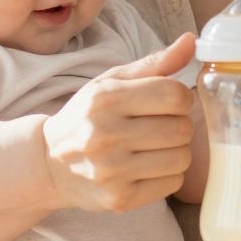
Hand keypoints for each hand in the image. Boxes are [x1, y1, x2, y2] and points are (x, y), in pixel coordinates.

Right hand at [41, 32, 195, 212]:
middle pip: (182, 128)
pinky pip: (173, 183)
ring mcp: (111, 171)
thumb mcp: (113, 82)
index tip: (170, 102)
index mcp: (105, 99)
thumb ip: (155, 63)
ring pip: (181, 157)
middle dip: (179, 124)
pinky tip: (148, 167)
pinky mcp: (119, 199)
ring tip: (155, 147)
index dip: (182, 97)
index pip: (175, 95)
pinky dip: (168, 175)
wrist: (48, 163)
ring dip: (176, 150)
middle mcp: (104, 135)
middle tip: (160, 125)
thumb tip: (192, 40)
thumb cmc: (88, 116)